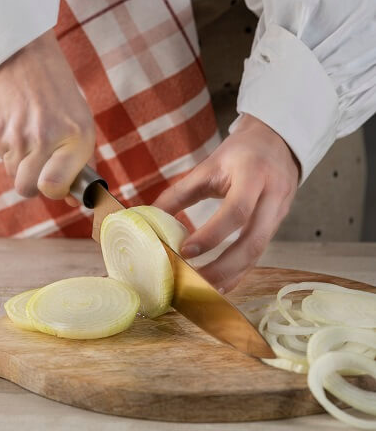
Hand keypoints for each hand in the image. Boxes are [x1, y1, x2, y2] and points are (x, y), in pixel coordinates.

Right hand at [0, 30, 94, 199]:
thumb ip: (81, 164)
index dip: (56, 191)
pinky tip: (19, 127)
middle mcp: (43, 138)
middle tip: (44, 167)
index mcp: (73, 138)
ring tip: (32, 139)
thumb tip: (72, 201)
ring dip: (22, 165)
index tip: (60, 184)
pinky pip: (1, 156)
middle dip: (35, 183)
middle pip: (27, 188)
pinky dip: (10, 150)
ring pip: (12, 174)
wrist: (25, 59)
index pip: (54, 187)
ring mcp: (16, 135)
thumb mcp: (82, 126)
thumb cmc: (60, 97)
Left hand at [154, 114, 299, 291]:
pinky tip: (222, 283)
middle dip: (224, 267)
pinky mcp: (279, 224)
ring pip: (259, 252)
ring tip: (204, 288)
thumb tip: (150, 217)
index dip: (212, 235)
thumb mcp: (209, 165)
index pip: (237, 211)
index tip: (185, 251)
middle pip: (253, 241)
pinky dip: (240, 271)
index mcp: (253, 174)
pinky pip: (260, 253)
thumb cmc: (240, 153)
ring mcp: (280, 212)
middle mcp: (273, 195)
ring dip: (231, 275)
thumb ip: (180, 192)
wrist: (277, 143)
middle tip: (195, 281)